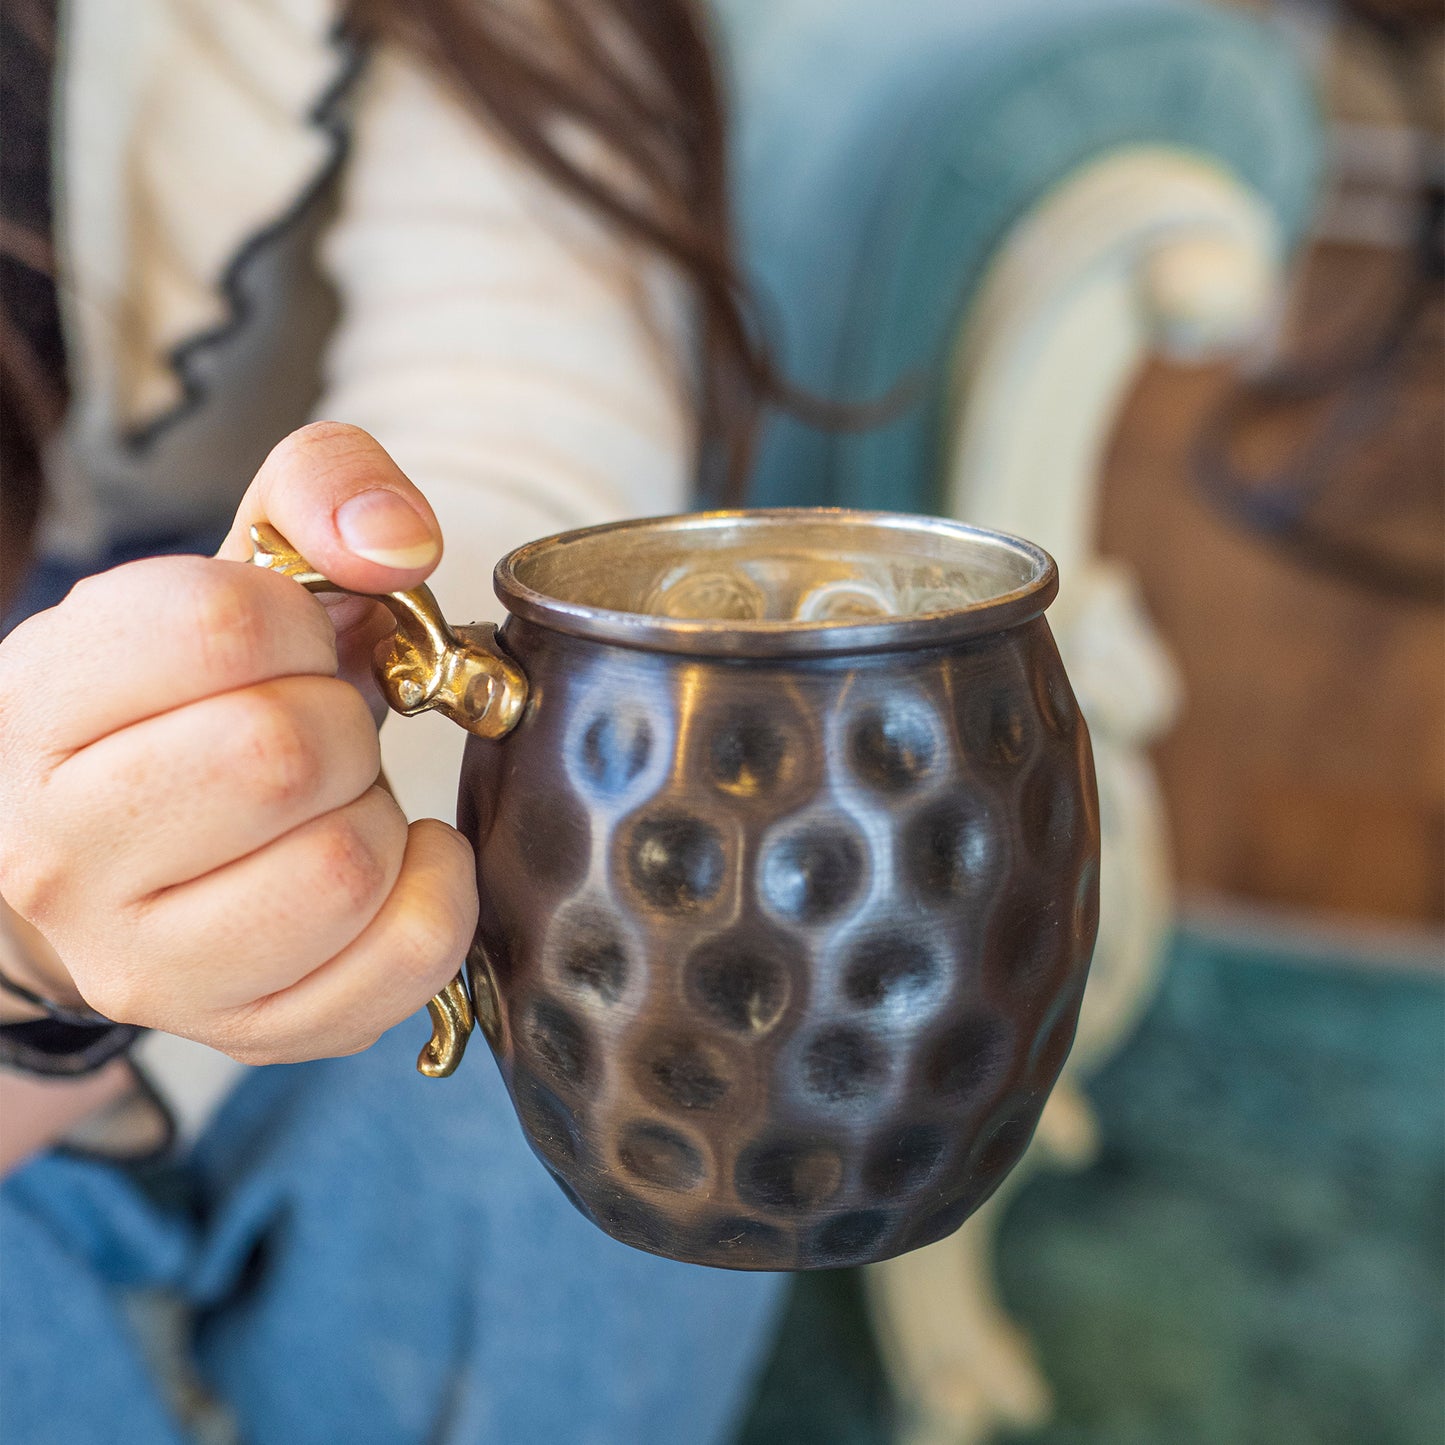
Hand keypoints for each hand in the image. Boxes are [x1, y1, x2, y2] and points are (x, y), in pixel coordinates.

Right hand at [0, 423, 477, 1063]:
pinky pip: (399, 963)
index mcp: (42, 706)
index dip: (299, 621)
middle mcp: (64, 852)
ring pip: (342, 869)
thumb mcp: (234, 566)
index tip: (288, 643)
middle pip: (283, 755)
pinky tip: (395, 860)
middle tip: (316, 727)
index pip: (215, 627)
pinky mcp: (243, 1029)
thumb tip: (399, 537)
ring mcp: (146, 962)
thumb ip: (321, 487)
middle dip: (340, 720)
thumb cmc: (191, 700)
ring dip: (377, 812)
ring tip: (335, 802)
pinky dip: (436, 895)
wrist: (122, 853)